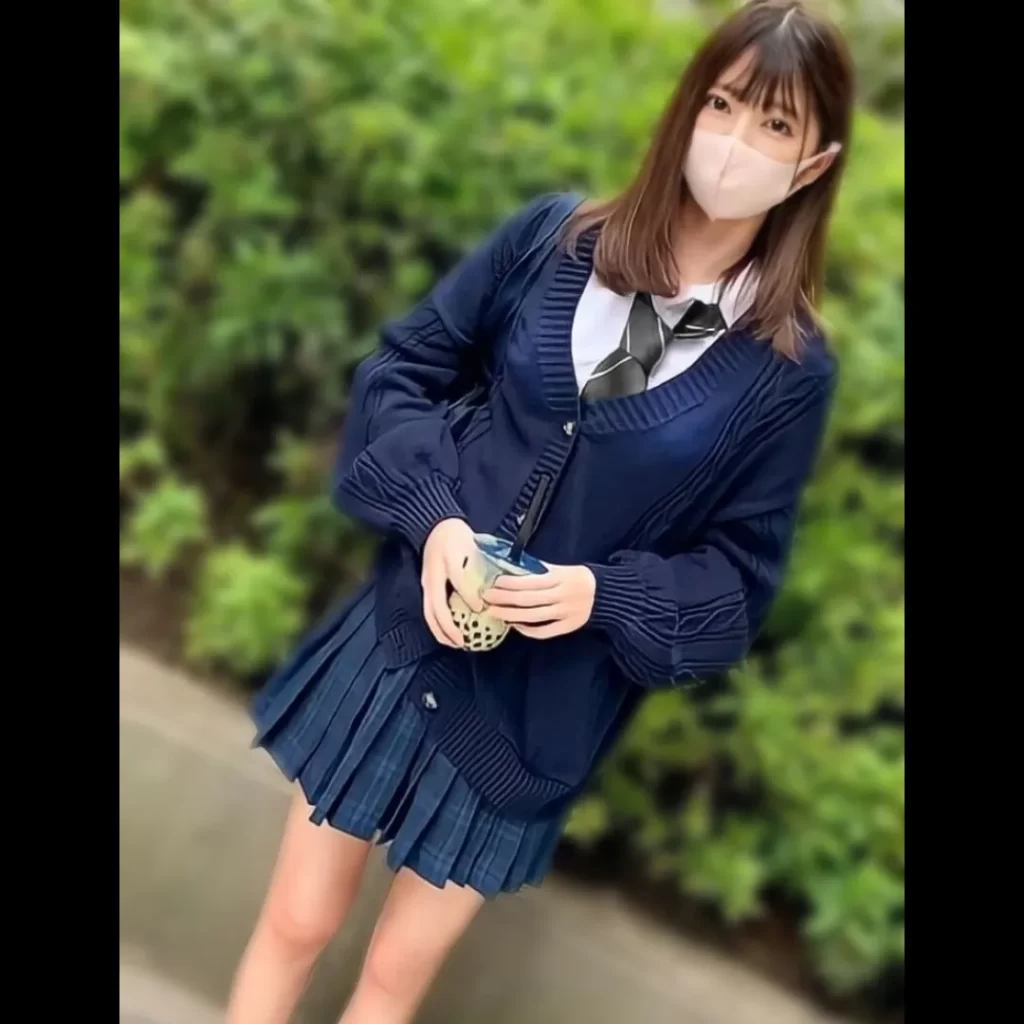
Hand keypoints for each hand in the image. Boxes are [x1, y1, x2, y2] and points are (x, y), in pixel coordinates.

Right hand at [421, 518, 484, 647]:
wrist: (435, 527)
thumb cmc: (460, 537)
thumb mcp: (477, 545)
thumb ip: (490, 563)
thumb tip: (510, 584)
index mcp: (450, 558)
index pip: (459, 581)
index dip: (470, 596)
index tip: (481, 608)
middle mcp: (435, 573)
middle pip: (437, 605)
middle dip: (449, 626)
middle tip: (464, 641)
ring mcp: (427, 582)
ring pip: (429, 612)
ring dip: (441, 631)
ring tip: (456, 644)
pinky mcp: (424, 587)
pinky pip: (428, 610)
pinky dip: (437, 626)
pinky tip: (448, 635)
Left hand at [482, 563, 595, 639]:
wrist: (606, 595)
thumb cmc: (580, 578)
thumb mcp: (562, 569)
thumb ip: (540, 569)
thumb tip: (513, 567)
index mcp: (560, 578)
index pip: (531, 582)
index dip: (511, 584)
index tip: (495, 583)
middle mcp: (562, 596)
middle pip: (529, 600)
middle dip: (505, 599)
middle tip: (487, 599)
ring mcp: (566, 614)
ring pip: (534, 617)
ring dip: (511, 615)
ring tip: (495, 613)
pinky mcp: (569, 627)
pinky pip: (545, 631)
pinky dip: (529, 629)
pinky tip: (515, 625)